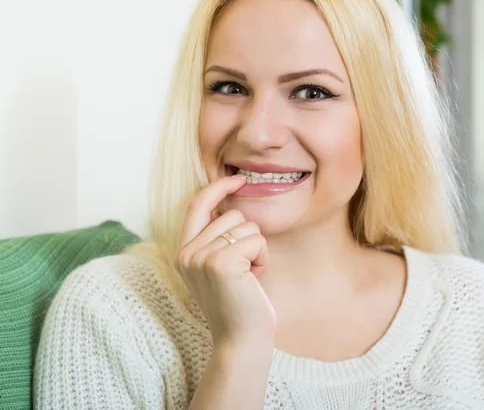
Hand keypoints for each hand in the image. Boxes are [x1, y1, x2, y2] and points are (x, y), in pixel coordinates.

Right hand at [175, 176, 276, 350]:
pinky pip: (256, 241)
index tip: (239, 179)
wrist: (241, 340)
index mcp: (183, 251)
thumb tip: (229, 202)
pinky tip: (254, 280)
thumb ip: (216, 237)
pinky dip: (263, 258)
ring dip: (257, 249)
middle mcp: (187, 252)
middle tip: (244, 269)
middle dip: (248, 238)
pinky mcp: (221, 262)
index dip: (217, 188)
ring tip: (248, 276)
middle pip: (231, 214)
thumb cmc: (238, 302)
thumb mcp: (218, 266)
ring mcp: (201, 257)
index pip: (197, 204)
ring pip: (246, 226)